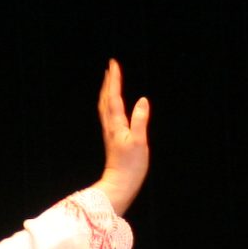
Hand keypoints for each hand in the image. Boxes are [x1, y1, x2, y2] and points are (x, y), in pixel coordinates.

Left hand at [92, 59, 151, 215]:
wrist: (120, 184)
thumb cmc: (131, 166)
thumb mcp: (139, 142)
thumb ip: (141, 120)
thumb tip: (143, 100)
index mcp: (116, 124)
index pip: (114, 97)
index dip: (114, 80)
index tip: (114, 64)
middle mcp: (110, 126)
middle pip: (106, 99)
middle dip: (108, 82)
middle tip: (110, 67)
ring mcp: (110, 133)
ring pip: (105, 107)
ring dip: (106, 92)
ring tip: (109, 81)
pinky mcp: (112, 139)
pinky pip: (108, 115)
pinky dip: (109, 104)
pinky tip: (112, 105)